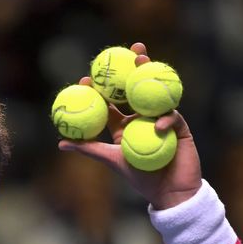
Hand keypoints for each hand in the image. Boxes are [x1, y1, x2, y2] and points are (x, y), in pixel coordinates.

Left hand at [58, 42, 201, 208]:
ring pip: (156, 93)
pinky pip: (172, 118)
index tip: (87, 78)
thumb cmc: (141, 178)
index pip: (111, 101)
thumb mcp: (112, 160)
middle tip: (129, 50)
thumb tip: (61, 142)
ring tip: (142, 60)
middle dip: (133, 66)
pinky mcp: (180, 128)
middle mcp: (142, 118)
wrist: (170, 193)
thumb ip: (89, 149)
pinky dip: (164, 121)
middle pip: (136, 88)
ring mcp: (162, 120)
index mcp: (124, 125)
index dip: (100, 88)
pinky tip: (157, 126)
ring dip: (150, 74)